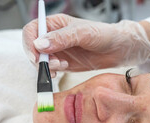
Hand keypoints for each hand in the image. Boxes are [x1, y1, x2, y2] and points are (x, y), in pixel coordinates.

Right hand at [22, 14, 149, 73]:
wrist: (119, 49)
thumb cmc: (104, 35)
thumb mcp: (83, 34)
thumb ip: (62, 38)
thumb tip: (40, 44)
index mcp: (56, 24)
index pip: (32, 30)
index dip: (30, 42)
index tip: (37, 55)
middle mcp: (54, 37)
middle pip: (33, 47)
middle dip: (38, 57)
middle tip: (52, 64)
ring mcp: (59, 51)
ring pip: (41, 60)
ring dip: (47, 66)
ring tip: (62, 65)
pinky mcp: (64, 63)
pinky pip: (51, 69)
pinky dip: (53, 71)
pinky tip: (64, 68)